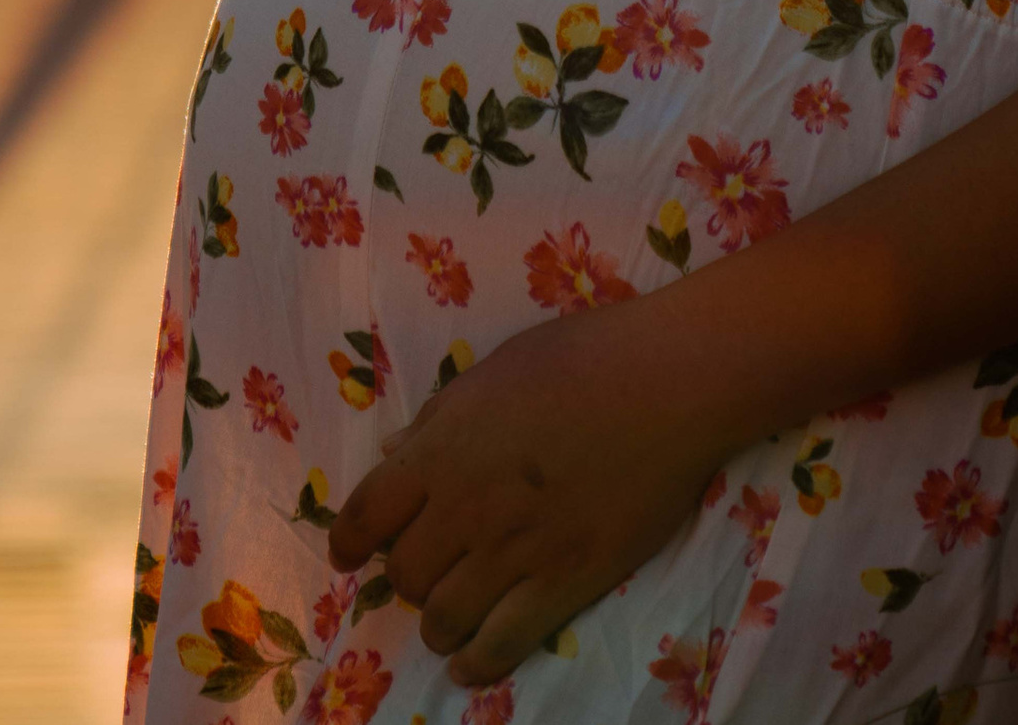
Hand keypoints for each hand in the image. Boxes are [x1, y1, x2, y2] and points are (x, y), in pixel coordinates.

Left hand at [326, 299, 735, 686]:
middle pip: (404, 573)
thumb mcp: (497, 368)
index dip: (348, 541)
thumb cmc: (584, 355)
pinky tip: (472, 660)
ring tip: (451, 615)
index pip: (364, 514)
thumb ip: (441, 416)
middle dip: (408, 575)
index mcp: (443, 448)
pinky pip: (501, 645)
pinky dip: (476, 662)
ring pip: (443, 618)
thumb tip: (394, 452)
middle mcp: (466, 506)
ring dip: (439, 621)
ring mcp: (515, 550)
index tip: (351, 553)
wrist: (668, 381)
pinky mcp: (565, 583)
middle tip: (429, 566)